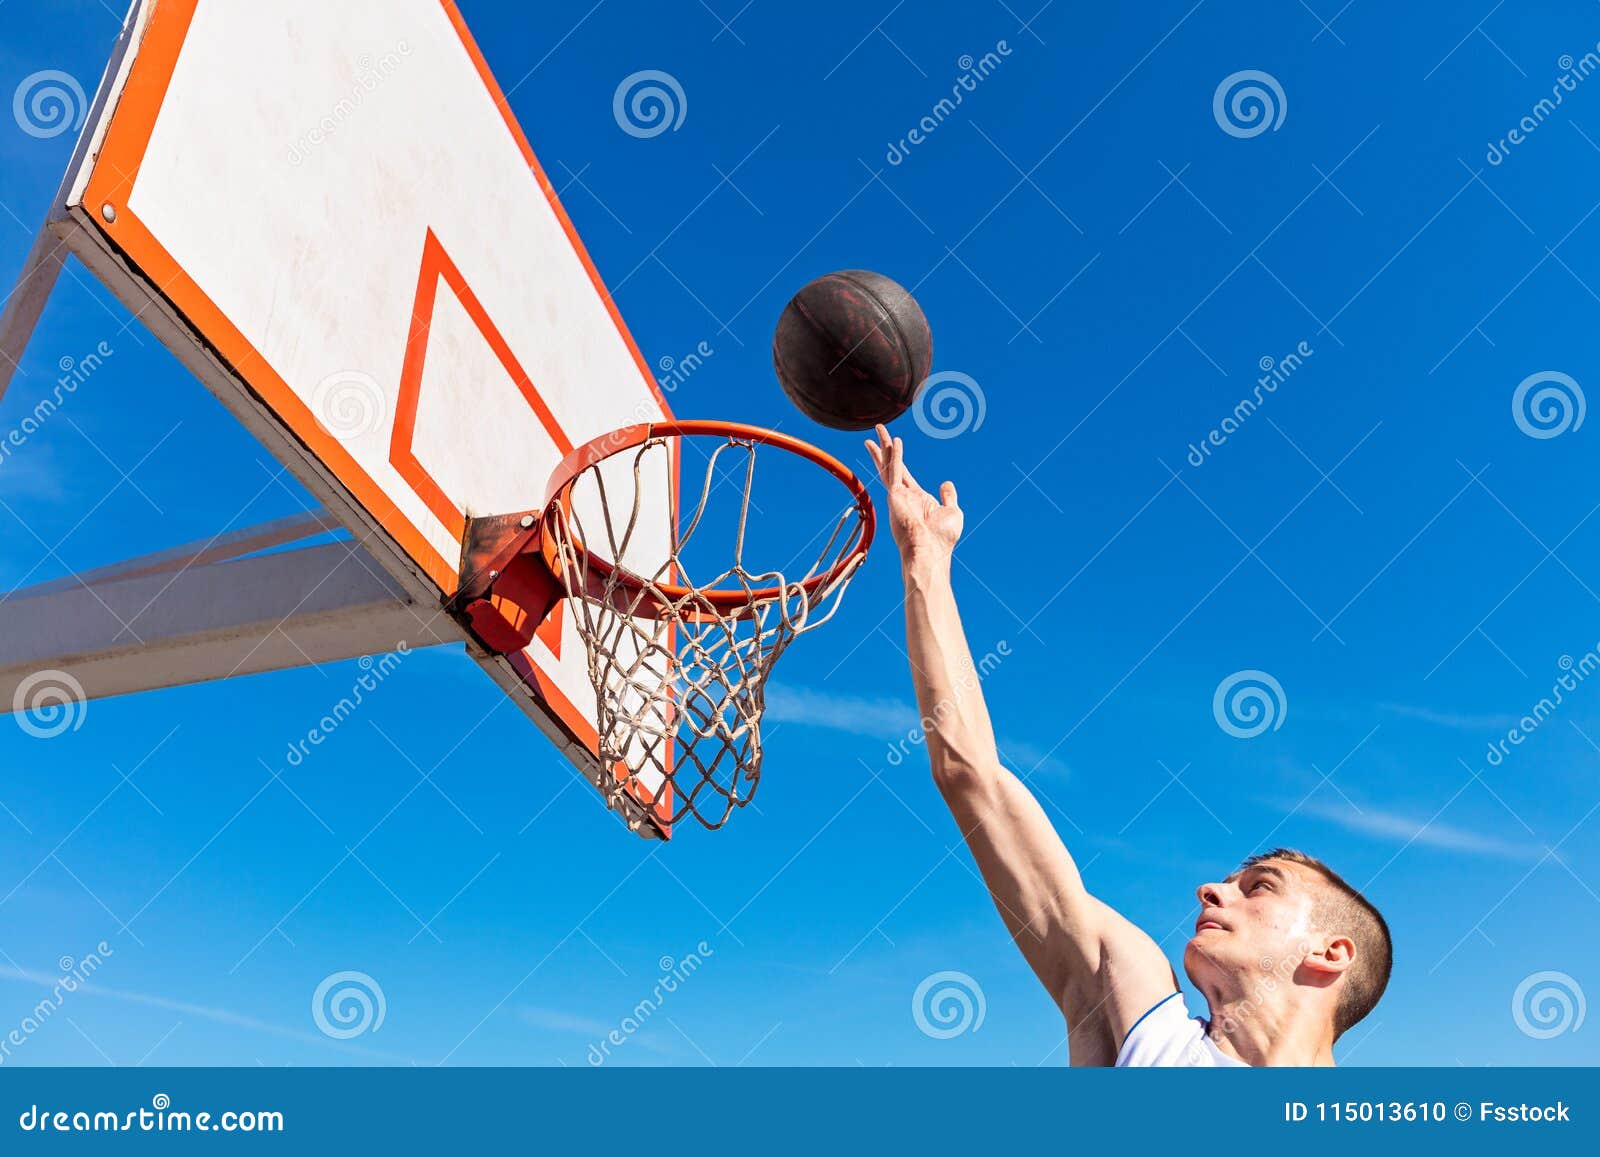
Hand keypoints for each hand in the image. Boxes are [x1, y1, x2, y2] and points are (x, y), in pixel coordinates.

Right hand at [864, 424, 962, 561]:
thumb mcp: (952, 512)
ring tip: (879, 429)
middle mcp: (903, 495)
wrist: (930, 551)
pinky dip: (896, 455)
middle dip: (883, 448)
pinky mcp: (896, 496)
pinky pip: (896, 470)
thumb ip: (948, 496)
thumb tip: (946, 483)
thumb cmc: (941, 539)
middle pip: (890, 465)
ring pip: (888, 464)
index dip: (897, 457)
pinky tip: (895, 441)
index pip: (903, 473)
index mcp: (915, 498)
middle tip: (878, 431)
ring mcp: (898, 495)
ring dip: (883, 446)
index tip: (892, 443)